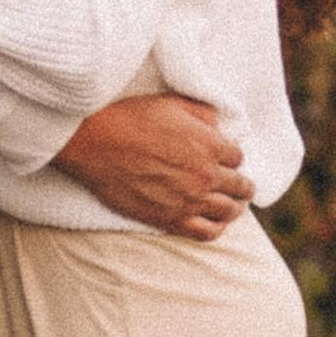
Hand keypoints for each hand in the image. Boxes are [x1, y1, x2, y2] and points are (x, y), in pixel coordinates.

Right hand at [53, 93, 247, 237]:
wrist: (94, 143)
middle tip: (237, 184)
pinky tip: (213, 222)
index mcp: (210, 144)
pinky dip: (216, 228)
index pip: (238, 156)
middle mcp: (206, 174)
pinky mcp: (171, 219)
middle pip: (240, 186)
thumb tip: (219, 125)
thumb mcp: (172, 103)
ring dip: (233, 206)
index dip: (231, 156)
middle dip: (240, 184)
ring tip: (230, 204)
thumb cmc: (130, 118)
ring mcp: (190, 200)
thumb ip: (203, 113)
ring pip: (229, 211)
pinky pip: (207, 233)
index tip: (223, 158)